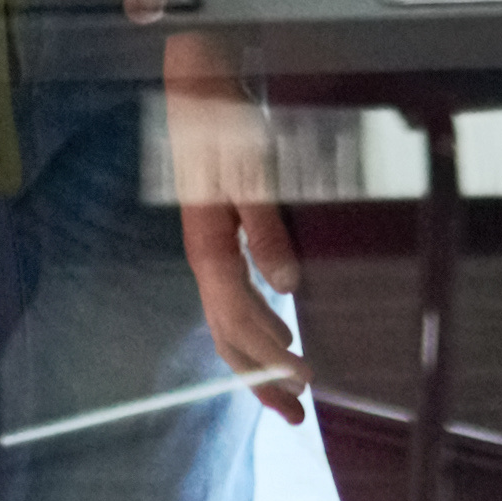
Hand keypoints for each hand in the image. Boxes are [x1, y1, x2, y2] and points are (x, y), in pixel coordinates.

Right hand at [159, 27, 308, 425]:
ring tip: (287, 385)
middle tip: (295, 415)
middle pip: (226, 332)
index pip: (236, 319)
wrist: (198, 85)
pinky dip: (255, 324)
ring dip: (256, 356)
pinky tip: (278, 327)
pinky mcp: (219, 233)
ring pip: (227, 318)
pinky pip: (233, 295)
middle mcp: (206, 254)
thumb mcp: (251, 171)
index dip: (267, 356)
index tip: (303, 384)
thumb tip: (287, 286)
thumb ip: (265, 227)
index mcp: (209, 245)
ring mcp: (210, 245)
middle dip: (258, 376)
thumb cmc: (226, 124)